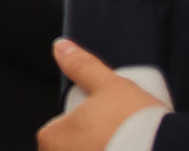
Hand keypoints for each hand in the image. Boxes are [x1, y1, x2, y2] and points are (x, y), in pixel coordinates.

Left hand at [39, 40, 168, 150]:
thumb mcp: (110, 85)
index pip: (55, 130)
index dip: (79, 124)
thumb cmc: (136, 126)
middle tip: (118, 137)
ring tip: (131, 146)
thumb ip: (82, 66)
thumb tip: (61, 48)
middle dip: (91, 144)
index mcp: (52, 139)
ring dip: (104, 150)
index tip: (100, 122)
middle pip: (71, 150)